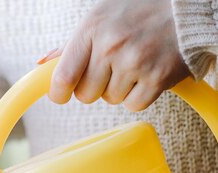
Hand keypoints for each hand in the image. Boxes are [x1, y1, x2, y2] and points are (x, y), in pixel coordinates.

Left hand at [38, 0, 190, 110]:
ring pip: (110, 99)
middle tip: (106, 72)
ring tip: (131, 66)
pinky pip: (134, 105)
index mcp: (91, 30)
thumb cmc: (138, 12)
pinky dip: (138, 96)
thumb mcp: (99, 18)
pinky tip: (144, 76)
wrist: (186, 10)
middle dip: (91, 89)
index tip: (60, 95)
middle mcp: (111, 46)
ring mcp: (135, 62)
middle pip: (85, 94)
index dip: (58, 93)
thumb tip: (43, 64)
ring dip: (117, 89)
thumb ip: (71, 44)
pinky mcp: (158, 78)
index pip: (63, 77)